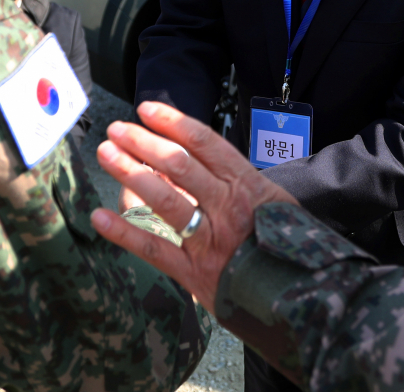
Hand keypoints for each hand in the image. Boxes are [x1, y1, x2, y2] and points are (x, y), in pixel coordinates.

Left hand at [91, 101, 297, 311]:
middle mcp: (228, 206)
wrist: (303, 294)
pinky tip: (100, 217)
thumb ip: (238, 179)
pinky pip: (155, 249)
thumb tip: (197, 157)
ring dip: (130, 172)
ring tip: (107, 153)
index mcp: (247, 184)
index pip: (204, 142)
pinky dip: (125, 233)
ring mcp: (210, 239)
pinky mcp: (196, 273)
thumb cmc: (285, 242)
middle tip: (117, 128)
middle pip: (179, 164)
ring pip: (165, 199)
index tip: (147, 109)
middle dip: (143, 141)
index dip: (173, 122)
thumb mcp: (273, 200)